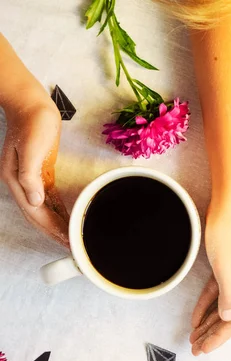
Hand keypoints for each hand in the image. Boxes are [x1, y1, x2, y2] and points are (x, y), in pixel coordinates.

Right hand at [0, 95, 68, 246]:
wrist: (30, 102)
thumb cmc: (33, 122)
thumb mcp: (32, 148)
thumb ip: (30, 175)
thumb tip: (35, 201)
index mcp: (15, 180)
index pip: (34, 213)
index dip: (50, 228)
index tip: (65, 241)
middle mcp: (20, 183)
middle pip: (37, 216)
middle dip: (53, 232)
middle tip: (72, 246)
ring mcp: (29, 179)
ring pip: (42, 210)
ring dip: (55, 224)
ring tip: (71, 237)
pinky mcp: (39, 173)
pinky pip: (47, 198)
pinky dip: (56, 211)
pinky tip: (67, 218)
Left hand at [190, 203, 230, 354]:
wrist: (229, 207)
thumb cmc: (228, 235)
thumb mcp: (227, 268)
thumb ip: (228, 296)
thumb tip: (229, 319)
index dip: (219, 338)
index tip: (203, 349)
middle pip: (228, 318)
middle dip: (211, 335)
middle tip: (195, 349)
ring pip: (220, 308)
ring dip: (207, 324)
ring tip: (193, 338)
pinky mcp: (224, 269)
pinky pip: (214, 294)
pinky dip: (205, 307)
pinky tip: (195, 319)